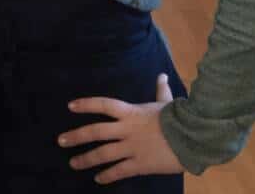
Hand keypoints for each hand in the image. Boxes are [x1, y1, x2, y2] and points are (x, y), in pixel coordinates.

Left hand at [57, 73, 182, 184]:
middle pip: (96, 132)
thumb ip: (160, 90)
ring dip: (86, 159)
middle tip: (60, 141)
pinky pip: (119, 171)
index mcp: (130, 112)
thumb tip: (162, 75)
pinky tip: (98, 179)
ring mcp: (131, 148)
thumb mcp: (166, 102)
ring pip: (103, 154)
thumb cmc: (179, 118)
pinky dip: (108, 176)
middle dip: (76, 136)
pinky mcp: (140, 165)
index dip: (86, 104)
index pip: (103, 105)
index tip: (70, 106)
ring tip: (73, 163)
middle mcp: (126, 130)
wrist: (194, 138)